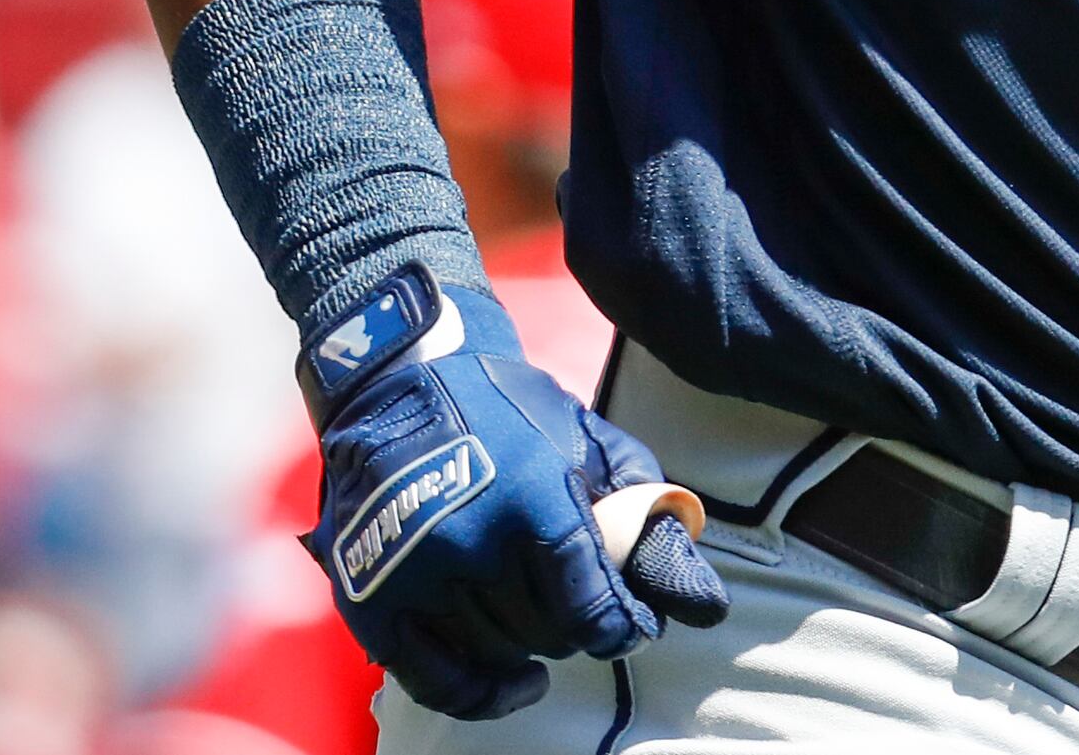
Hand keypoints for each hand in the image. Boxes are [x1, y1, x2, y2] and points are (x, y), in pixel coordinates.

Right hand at [299, 264, 726, 719]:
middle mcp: (472, 543)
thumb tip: (706, 606)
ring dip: (531, 647)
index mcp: (534, 499)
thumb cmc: (509, 413)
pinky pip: (435, 682)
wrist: (398, 385)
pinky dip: (481, 694)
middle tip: (578, 600)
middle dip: (576, 625)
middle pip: (549, 634)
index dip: (623, 629)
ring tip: (541, 615)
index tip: (631, 627)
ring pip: (499, 654)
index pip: (593, 607)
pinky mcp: (372, 600)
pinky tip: (515, 681)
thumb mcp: (591, 444)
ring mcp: (416, 576)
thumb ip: (647, 518)